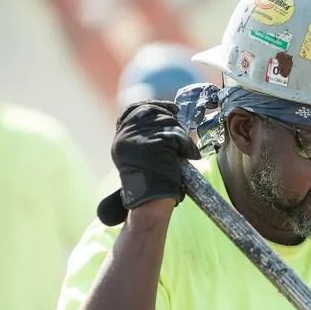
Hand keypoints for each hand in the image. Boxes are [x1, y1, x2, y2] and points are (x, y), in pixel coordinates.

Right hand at [97, 101, 200, 225]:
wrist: (151, 204)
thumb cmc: (151, 186)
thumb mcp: (139, 157)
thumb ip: (145, 136)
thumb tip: (167, 116)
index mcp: (120, 139)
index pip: (133, 109)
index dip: (154, 105)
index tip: (171, 108)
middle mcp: (125, 137)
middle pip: (153, 112)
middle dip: (171, 120)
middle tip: (180, 134)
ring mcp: (138, 139)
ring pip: (168, 123)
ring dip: (181, 136)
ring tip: (183, 151)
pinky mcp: (153, 143)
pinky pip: (177, 136)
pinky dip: (187, 146)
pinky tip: (190, 155)